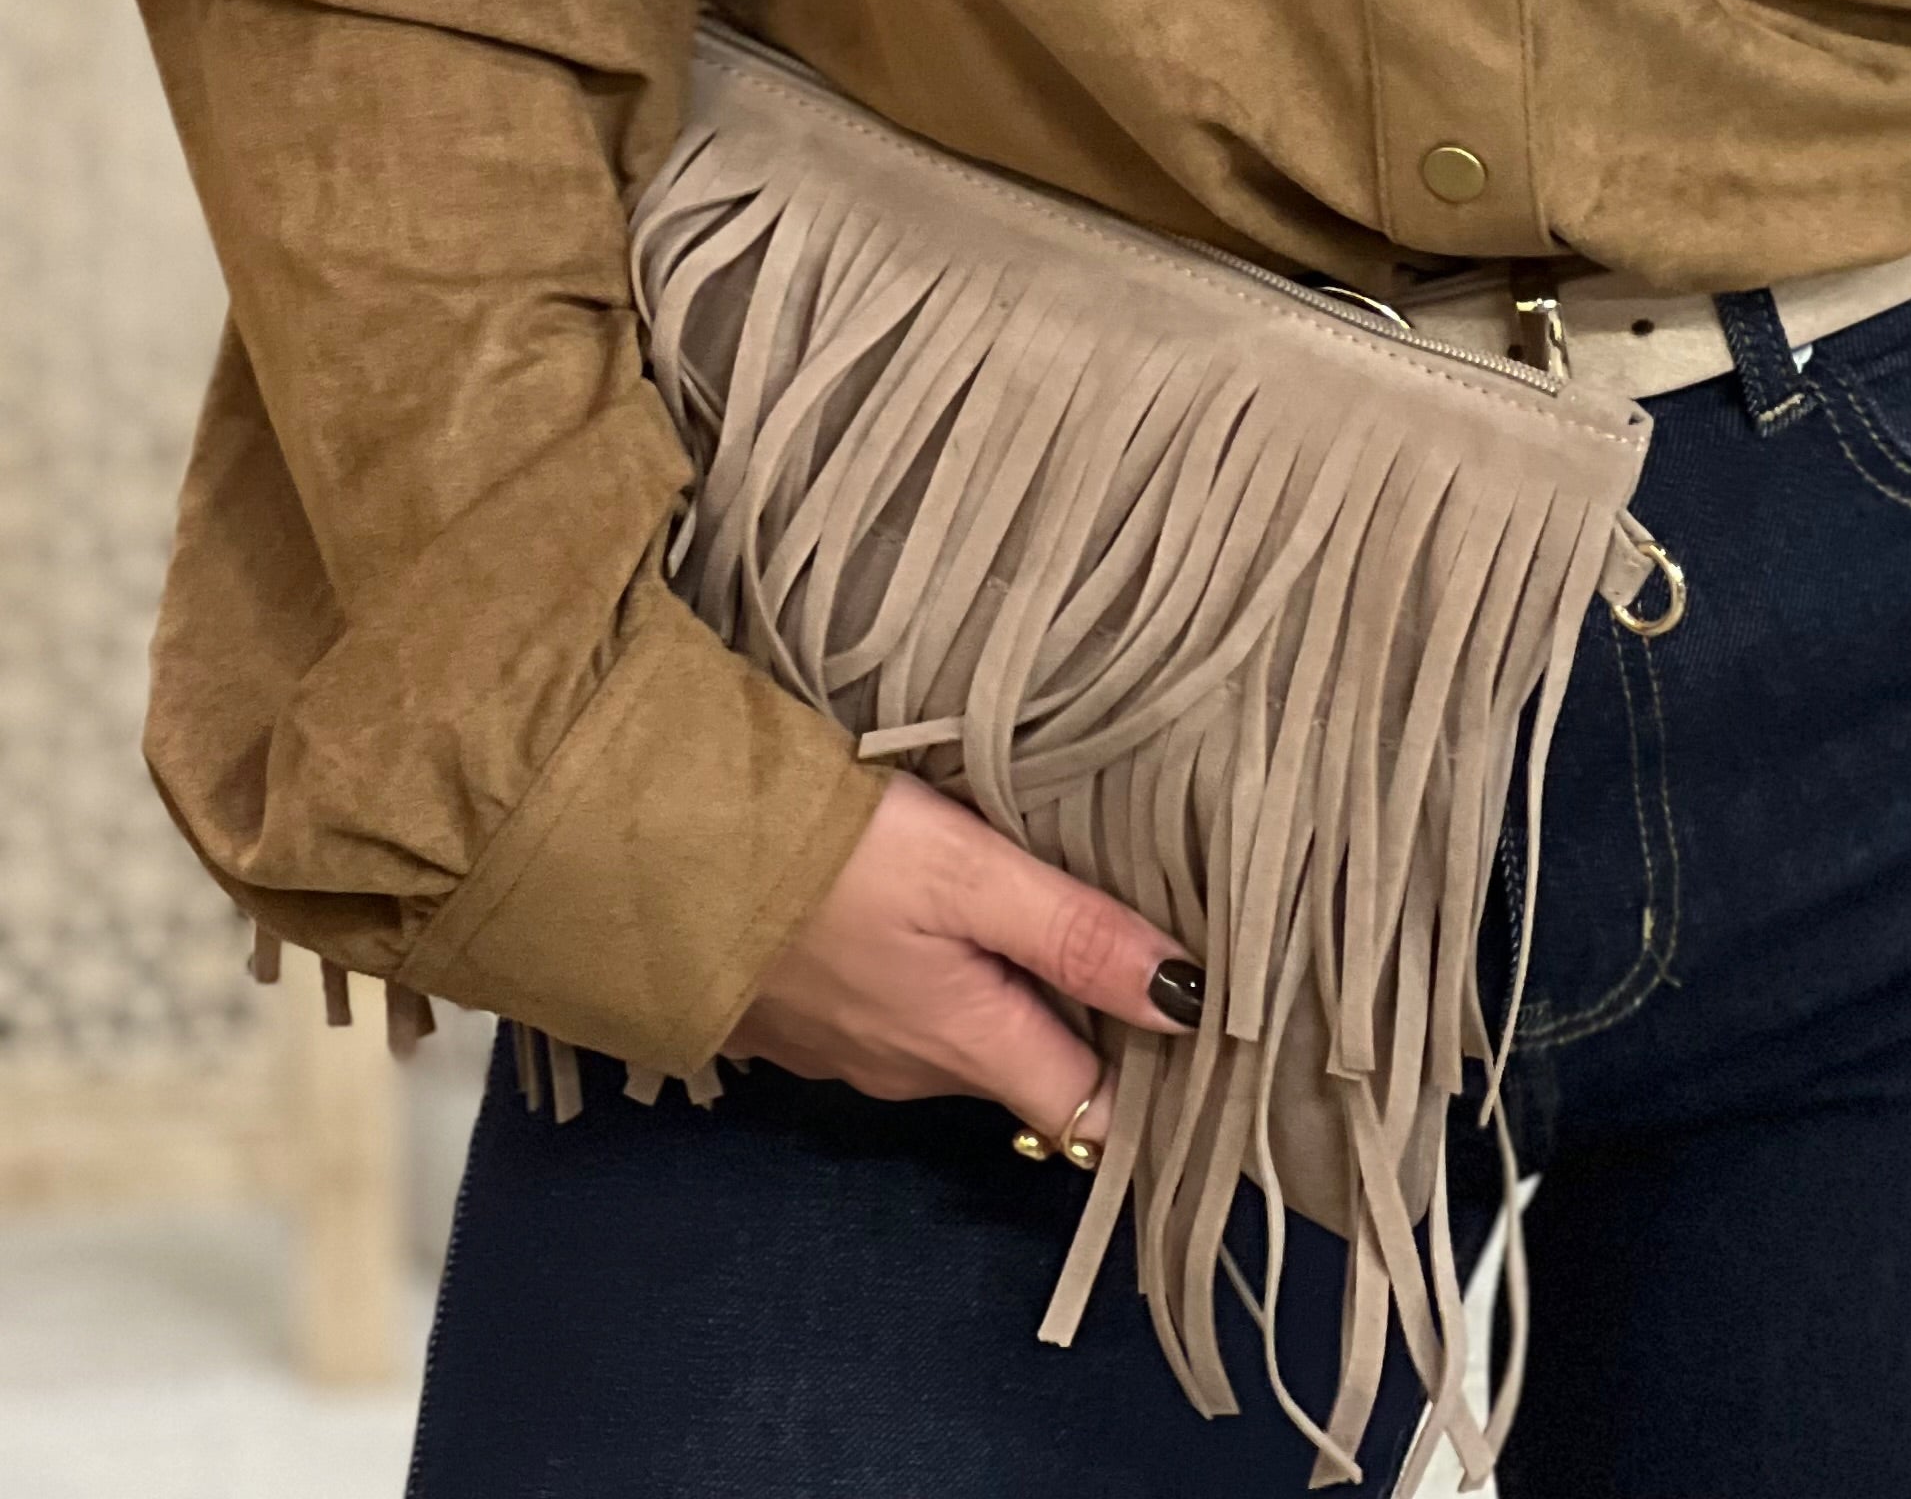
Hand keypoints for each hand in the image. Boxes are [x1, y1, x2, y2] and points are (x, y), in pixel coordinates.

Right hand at [726, 769, 1202, 1151]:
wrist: (647, 859)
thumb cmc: (823, 861)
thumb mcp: (970, 878)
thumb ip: (1076, 935)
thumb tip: (1193, 998)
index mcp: (967, 1045)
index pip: (1089, 1109)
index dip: (1151, 1081)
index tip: (1205, 1037)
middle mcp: (910, 1069)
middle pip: (1028, 1062)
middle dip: (1082, 1019)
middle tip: (1137, 937)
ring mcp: (844, 1048)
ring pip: (956, 1032)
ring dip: (998, 987)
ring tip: (1041, 906)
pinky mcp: (792, 1013)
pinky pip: (888, 1008)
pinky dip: (924, 972)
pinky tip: (927, 910)